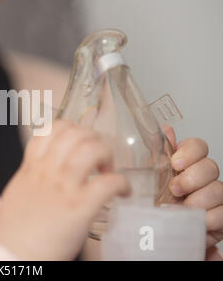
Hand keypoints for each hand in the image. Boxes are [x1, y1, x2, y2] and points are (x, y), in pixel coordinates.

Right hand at [0, 120, 130, 260]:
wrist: (15, 255)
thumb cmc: (15, 230)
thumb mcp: (17, 191)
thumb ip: (30, 174)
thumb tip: (40, 165)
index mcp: (32, 169)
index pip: (50, 129)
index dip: (71, 128)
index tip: (80, 141)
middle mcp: (47, 173)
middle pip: (74, 134)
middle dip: (93, 138)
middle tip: (99, 156)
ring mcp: (63, 189)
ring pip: (90, 150)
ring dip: (106, 154)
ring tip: (109, 168)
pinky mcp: (78, 208)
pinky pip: (107, 183)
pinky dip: (121, 182)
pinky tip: (123, 191)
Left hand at [162, 124, 222, 259]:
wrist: (155, 234)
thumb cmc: (152, 203)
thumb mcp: (148, 177)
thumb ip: (158, 153)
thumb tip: (165, 128)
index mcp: (183, 164)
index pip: (198, 146)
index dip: (190, 152)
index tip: (175, 163)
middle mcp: (200, 177)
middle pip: (210, 166)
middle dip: (192, 178)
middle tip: (174, 190)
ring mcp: (212, 196)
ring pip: (218, 189)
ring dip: (198, 200)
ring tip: (181, 209)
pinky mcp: (219, 217)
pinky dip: (208, 218)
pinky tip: (195, 221)